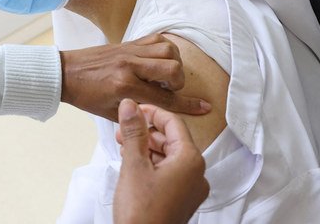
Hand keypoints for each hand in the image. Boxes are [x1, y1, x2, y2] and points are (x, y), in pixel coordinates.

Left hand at [59, 33, 210, 120]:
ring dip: (174, 63)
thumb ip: (140, 114)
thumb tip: (165, 114)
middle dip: (179, 81)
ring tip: (165, 75)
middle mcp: (130, 66)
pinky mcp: (128, 42)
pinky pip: (156, 38)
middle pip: (172, 68)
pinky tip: (160, 60)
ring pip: (168, 49)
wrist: (66, 73)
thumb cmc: (87, 97)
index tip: (205, 107)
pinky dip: (165, 49)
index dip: (187, 105)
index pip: (164, 98)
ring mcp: (129, 51)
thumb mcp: (112, 114)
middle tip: (170, 89)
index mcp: (125, 87)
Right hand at [114, 99, 208, 223]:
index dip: (151, 112)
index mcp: (190, 161)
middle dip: (146, 131)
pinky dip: (151, 163)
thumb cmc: (142, 214)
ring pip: (169, 156)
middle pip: (172, 139)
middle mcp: (196, 174)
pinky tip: (133, 163)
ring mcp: (190, 189)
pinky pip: (168, 172)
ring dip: (146, 147)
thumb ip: (133, 132)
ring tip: (124, 144)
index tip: (134, 108)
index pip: (173, 123)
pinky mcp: (180, 199)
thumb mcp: (133, 165)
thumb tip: (130, 107)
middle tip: (124, 128)